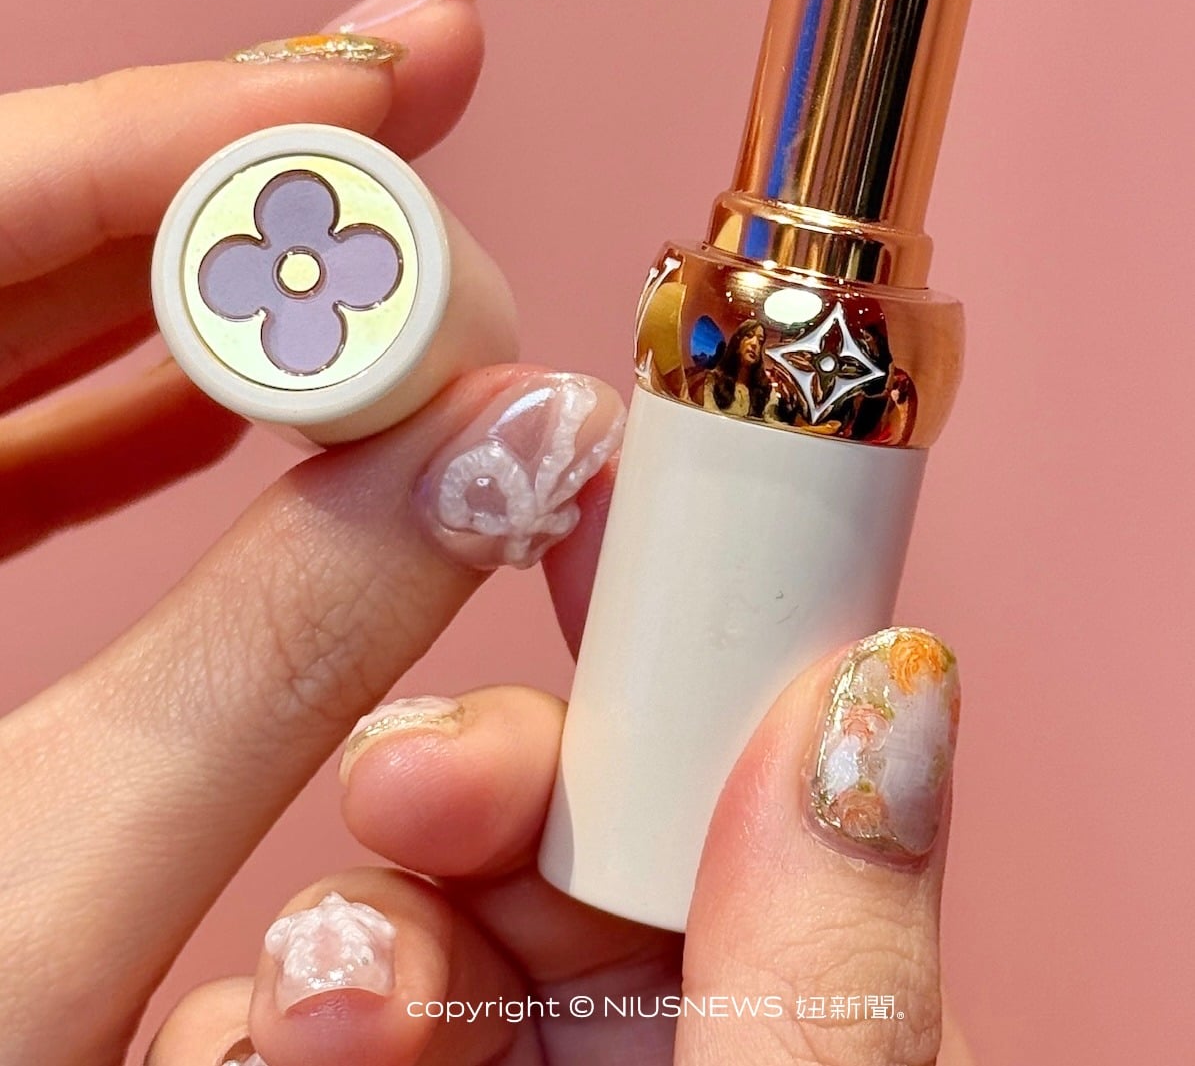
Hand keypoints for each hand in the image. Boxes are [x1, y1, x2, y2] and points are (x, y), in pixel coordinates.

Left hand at [0, 0, 615, 1063]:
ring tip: (375, 217)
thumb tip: (513, 444)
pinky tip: (258, 398)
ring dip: (197, 265)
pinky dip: (137, 397)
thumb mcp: (46, 910)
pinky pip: (2, 433)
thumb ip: (281, 657)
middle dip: (223, 160)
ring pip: (9, 312)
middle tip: (416, 96)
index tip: (382, 94)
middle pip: (10, 230)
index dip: (182, 130)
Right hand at [151, 529, 976, 1060]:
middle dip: (472, 785)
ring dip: (352, 927)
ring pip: (423, 935)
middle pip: (564, 846)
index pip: (745, 777)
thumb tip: (885, 694)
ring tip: (321, 999)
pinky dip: (272, 1020)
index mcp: (798, 1011)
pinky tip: (257, 1047)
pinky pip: (317, 1028)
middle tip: (411, 788)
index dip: (669, 626)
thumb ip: (827, 975)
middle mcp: (658, 1036)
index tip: (584, 499)